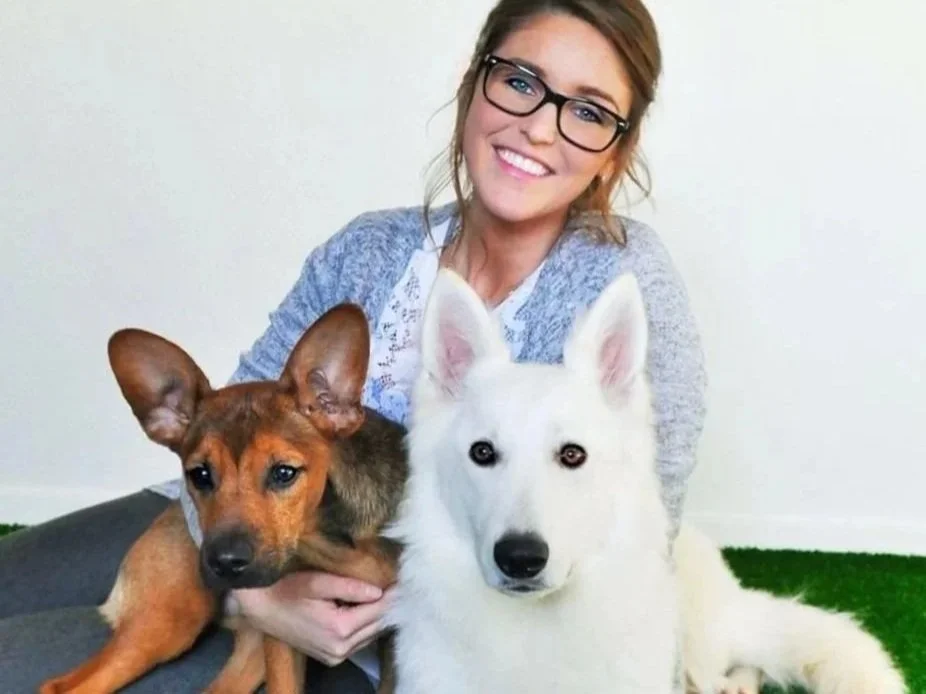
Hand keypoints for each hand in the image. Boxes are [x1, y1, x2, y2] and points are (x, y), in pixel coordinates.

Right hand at [229, 570, 393, 666]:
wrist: (262, 608)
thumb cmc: (287, 590)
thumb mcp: (317, 582)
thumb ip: (349, 587)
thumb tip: (379, 591)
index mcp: (339, 629)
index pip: (378, 610)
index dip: (393, 593)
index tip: (404, 577)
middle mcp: (340, 649)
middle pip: (378, 624)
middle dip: (389, 604)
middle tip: (401, 582)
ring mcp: (336, 657)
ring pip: (371, 634)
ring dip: (379, 615)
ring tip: (388, 592)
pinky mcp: (332, 657)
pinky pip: (360, 641)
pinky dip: (368, 625)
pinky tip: (369, 607)